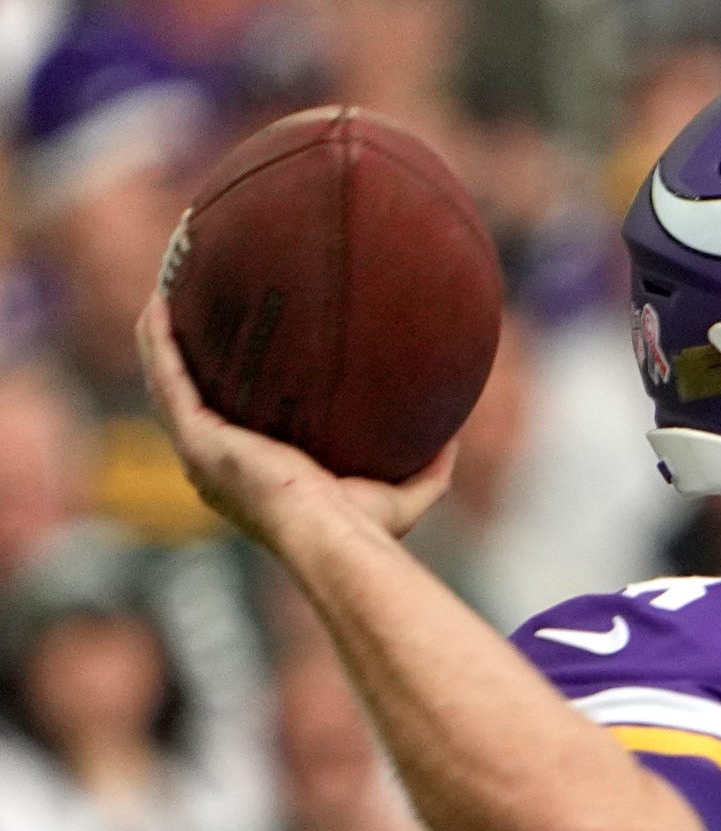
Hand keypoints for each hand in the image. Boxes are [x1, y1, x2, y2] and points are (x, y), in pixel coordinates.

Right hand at [137, 288, 453, 546]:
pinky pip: (167, 376)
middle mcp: (217, 464)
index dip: (226, 390)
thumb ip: (427, 468)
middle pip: (189, 398)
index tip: (236, 357)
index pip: (231, 426)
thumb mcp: (402, 496)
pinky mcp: (195, 437)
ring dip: (160, 337)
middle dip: (185, 355)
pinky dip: (158, 339)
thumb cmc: (362, 529)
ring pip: (167, 383)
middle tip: (189, 311)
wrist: (332, 536)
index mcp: (253, 476)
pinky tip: (159, 302)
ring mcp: (200, 451)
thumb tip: (453, 436)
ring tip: (164, 295)